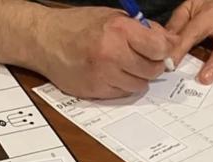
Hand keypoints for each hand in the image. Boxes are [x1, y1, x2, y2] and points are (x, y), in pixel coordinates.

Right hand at [35, 7, 178, 98]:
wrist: (45, 41)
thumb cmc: (77, 26)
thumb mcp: (112, 16)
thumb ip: (140, 29)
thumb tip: (167, 41)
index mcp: (118, 30)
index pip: (159, 48)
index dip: (164, 49)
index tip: (161, 50)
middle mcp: (111, 54)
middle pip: (152, 70)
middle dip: (152, 65)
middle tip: (144, 60)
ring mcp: (102, 75)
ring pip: (138, 85)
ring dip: (137, 78)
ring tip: (125, 67)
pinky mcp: (94, 91)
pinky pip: (120, 94)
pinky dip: (121, 86)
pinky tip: (111, 75)